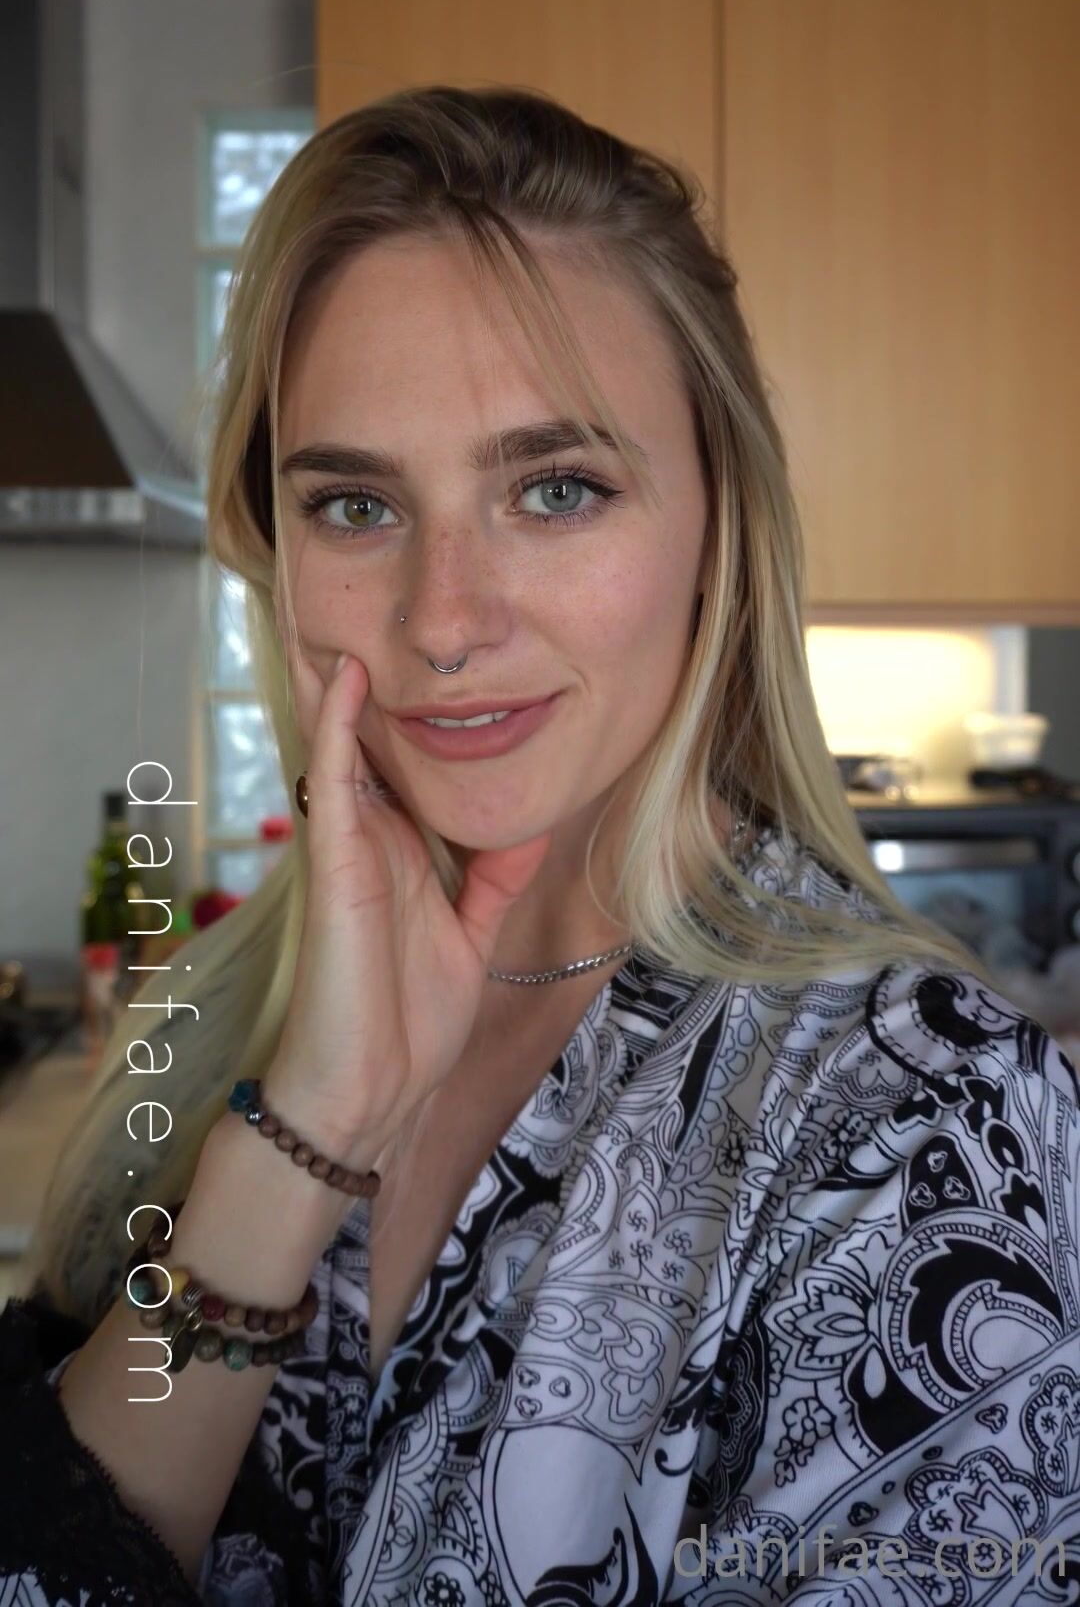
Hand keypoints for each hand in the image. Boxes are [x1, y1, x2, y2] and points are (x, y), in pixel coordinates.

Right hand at [266, 647, 551, 1163]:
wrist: (369, 1093)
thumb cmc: (409, 1025)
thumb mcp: (471, 936)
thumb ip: (492, 882)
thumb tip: (529, 828)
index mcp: (400, 855)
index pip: (404, 769)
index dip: (411, 715)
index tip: (434, 661)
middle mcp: (371, 840)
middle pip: (370, 744)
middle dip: (372, 682)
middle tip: (374, 608)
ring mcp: (348, 849)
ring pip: (342, 748)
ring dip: (342, 683)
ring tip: (345, 612)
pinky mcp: (334, 866)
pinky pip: (333, 784)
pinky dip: (338, 731)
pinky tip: (348, 681)